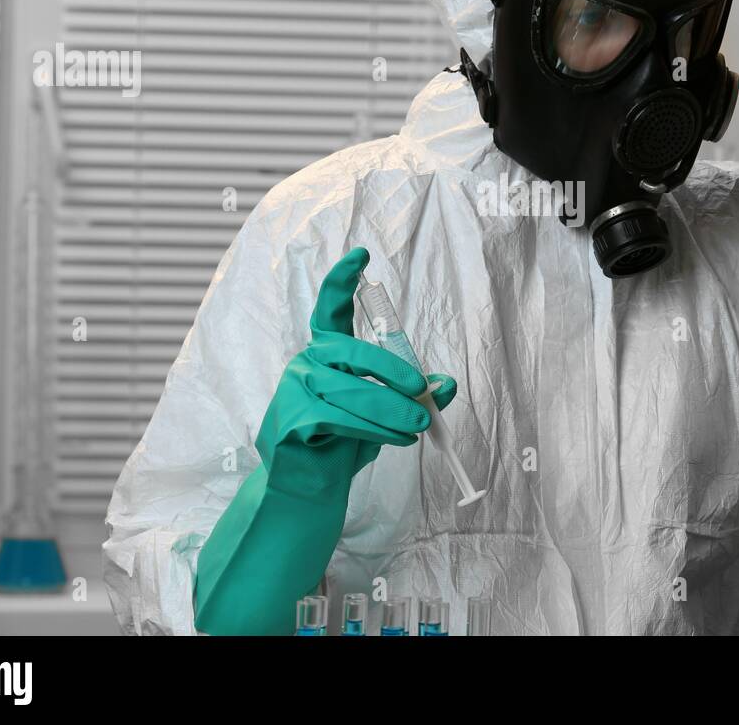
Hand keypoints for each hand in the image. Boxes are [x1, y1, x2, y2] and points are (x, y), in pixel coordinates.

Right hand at [259, 246, 455, 495]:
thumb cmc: (345, 440)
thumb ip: (414, 395)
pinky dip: (376, 431)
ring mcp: (294, 390)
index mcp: (327, 351)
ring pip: (351, 392)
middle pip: (352, 352)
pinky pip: (341, 420)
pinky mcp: (291, 421)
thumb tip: (447, 384)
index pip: (330, 308)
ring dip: (391, 410)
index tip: (361, 255)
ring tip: (419, 424)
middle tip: (422, 390)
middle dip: (392, 372)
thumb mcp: (386, 414)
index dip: (343, 280)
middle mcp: (306, 362)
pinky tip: (397, 439)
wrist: (311, 484)